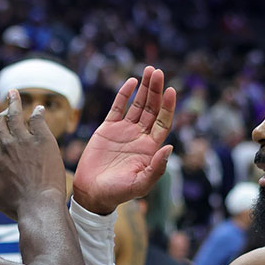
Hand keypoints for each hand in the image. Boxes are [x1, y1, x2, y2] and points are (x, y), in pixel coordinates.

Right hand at [0, 89, 67, 219]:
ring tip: (13, 93)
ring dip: (13, 102)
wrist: (38, 205)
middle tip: (2, 105)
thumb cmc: (16, 205)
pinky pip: (38, 120)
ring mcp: (24, 141)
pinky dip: (37, 113)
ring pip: (16, 115)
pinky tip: (39, 109)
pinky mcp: (43, 140)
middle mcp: (6, 145)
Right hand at [73, 67, 176, 214]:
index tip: (171, 91)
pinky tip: (132, 82)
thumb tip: (170, 147)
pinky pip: (118, 107)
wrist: (93, 193)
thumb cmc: (118, 193)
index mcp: (150, 148)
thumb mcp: (141, 184)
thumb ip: (157, 168)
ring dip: (144, 88)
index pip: (163, 122)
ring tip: (150, 71)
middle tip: (158, 72)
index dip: (168, 107)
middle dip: (156, 90)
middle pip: (152, 108)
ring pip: (138, 104)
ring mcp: (124, 131)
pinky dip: (125, 94)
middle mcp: (140, 136)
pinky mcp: (108, 128)